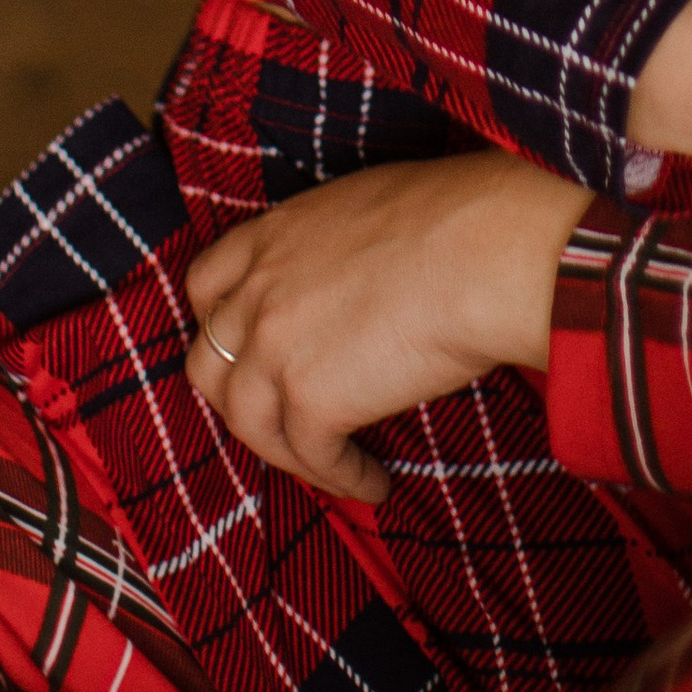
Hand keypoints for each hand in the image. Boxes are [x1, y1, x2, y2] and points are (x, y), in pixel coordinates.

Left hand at [184, 154, 589, 504]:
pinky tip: (375, 482)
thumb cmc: (456, 219)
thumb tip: (349, 284)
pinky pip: (312, 458)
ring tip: (333, 464)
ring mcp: (276, 346)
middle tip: (280, 418)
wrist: (484, 251)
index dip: (220, 324)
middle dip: (238, 398)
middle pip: (210, 361)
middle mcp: (259, 289)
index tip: (248, 349)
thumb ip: (327, 250)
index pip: (207, 285)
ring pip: (248, 422)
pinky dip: (343, 478)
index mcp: (273, 235)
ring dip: (287, 452)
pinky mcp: (311, 399)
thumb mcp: (363, 209)